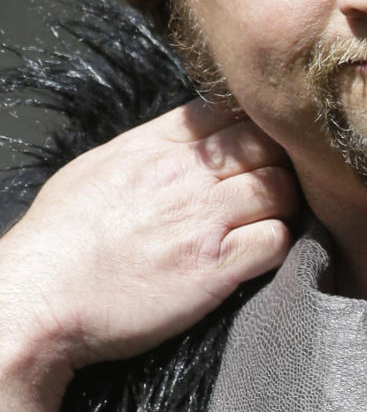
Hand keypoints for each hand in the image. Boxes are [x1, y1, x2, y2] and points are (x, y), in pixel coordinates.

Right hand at [0, 99, 296, 379]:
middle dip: (277, 161)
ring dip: (284, 204)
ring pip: (281, 188)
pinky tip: (261, 252)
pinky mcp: (217, 266)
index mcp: (155, 146)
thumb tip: (183, 137)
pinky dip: (279, 244)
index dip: (249, 125)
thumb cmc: (57, 240)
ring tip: (270, 219)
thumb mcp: (96, 168)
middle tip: (270, 184)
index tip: (251, 147)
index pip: (228, 111)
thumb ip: (148, 146)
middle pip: (266, 144)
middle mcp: (187, 175)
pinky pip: (277, 240)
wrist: (38, 300)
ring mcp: (205, 219)